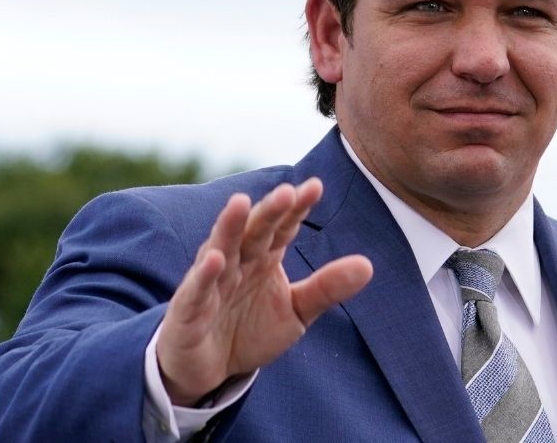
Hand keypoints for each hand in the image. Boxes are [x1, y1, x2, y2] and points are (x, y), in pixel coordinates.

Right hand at [156, 178, 373, 406]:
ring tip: (240, 202)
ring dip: (229, 226)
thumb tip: (368, 266)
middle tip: (286, 191)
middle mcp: (237, 262)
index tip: (316, 187)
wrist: (209, 370)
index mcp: (263, 257)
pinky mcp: (188, 310)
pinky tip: (215, 259)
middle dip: (268, 211)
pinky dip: (204, 275)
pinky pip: (196, 290)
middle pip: (253, 231)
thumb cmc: (249, 331)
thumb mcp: (296, 311)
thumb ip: (326, 287)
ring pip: (220, 249)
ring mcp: (210, 282)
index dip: (296, 208)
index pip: (282, 227)